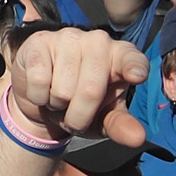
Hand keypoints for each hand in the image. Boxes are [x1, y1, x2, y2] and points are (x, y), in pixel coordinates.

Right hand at [1, 28, 151, 140]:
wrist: (42, 98)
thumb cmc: (80, 106)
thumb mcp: (103, 119)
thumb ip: (120, 126)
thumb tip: (137, 138)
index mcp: (120, 57)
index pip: (132, 60)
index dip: (134, 67)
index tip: (137, 76)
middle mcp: (98, 41)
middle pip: (91, 91)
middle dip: (78, 116)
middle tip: (73, 113)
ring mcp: (68, 37)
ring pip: (62, 90)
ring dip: (57, 105)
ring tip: (57, 97)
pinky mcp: (40, 41)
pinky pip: (39, 80)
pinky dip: (38, 96)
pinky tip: (41, 87)